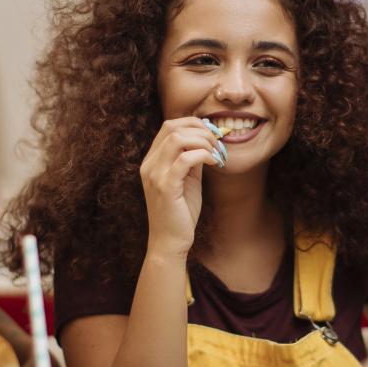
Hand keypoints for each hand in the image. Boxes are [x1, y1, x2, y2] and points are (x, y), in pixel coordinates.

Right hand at [139, 117, 223, 258]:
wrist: (170, 241)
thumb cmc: (180, 212)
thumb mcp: (187, 180)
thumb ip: (192, 160)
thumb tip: (207, 141)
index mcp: (152, 161)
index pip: (168, 127)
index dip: (194, 124)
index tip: (213, 135)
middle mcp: (149, 165)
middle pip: (172, 127)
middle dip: (200, 130)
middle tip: (218, 143)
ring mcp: (155, 175)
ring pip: (177, 138)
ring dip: (203, 141)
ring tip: (217, 153)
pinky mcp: (165, 187)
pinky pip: (184, 158)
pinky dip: (203, 154)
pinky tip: (215, 162)